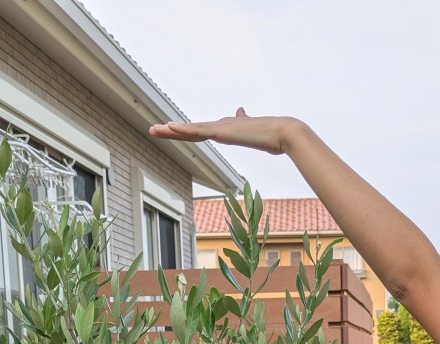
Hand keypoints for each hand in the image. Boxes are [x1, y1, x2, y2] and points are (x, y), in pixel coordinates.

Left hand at [149, 108, 301, 154]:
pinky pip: (198, 131)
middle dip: (173, 130)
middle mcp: (222, 126)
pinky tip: (170, 127)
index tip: (173, 130)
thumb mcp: (255, 133)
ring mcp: (221, 128)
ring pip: (191, 129)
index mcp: (228, 129)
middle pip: (192, 129)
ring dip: (171, 130)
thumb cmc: (274, 136)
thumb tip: (242, 110)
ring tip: (154, 129)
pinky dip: (183, 129)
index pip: (202, 132)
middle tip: (155, 129)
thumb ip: (246, 122)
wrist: (284, 133)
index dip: (186, 131)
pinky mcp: (223, 131)